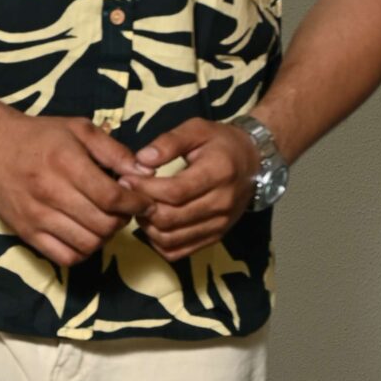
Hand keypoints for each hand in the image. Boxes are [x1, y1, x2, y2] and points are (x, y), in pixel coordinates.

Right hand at [0, 111, 137, 267]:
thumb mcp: (79, 129)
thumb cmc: (39, 135)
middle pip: (103, 224)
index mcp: (65, 162)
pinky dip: (82, 252)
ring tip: (105, 221)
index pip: (111, 197)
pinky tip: (85, 234)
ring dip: (105, 237)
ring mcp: (35, 216)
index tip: (145, 202)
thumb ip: (114, 151)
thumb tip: (146, 172)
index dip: (136, 204)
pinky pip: (64, 257)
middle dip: (122, 220)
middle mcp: (49, 192)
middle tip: (123, 211)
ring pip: (87, 244)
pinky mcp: (25, 233)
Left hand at [123, 118, 258, 261]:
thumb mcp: (196, 129)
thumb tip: (141, 159)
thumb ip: (169, 142)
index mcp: (218, 173)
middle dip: (142, 208)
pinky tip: (153, 223)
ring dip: (148, 226)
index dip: (145, 189)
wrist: (253, 162)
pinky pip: (179, 251)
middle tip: (129, 193)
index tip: (128, 179)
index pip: (175, 192)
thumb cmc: (220, 143)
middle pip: (170, 219)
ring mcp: (220, 224)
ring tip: (140, 207)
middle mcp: (221, 203)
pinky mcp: (215, 237)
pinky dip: (159, 242)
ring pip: (171, 239)